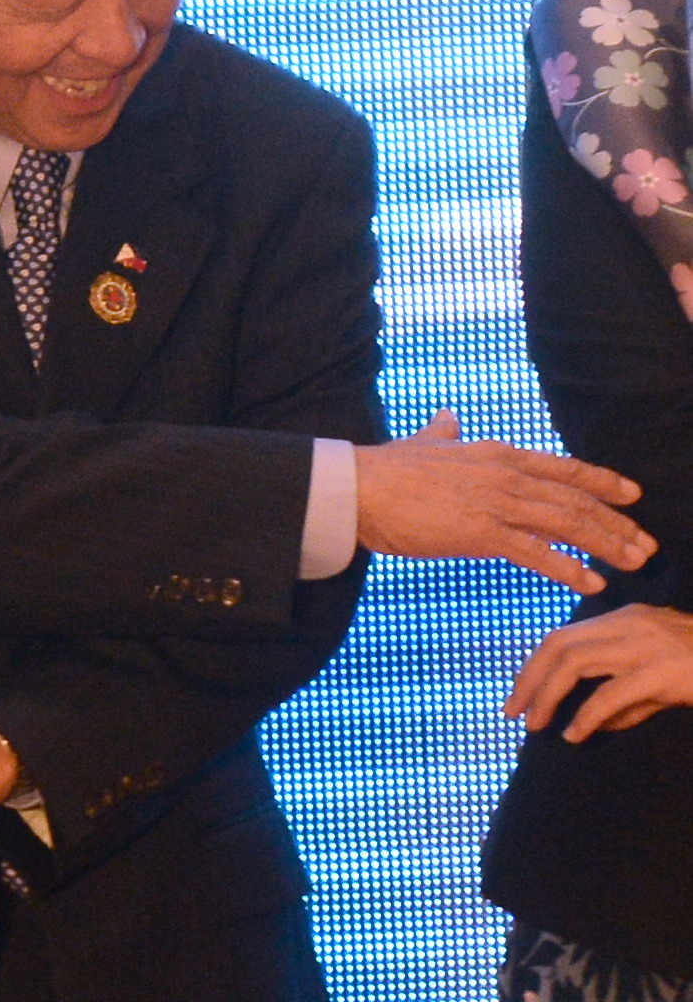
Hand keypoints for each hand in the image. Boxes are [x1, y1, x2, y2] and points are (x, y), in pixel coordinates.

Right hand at [357, 410, 652, 596]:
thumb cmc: (384, 469)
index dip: (604, 482)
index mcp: (498, 453)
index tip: (633, 496)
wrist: (356, 487)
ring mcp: (497, 503)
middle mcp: (507, 475)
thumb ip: (442, 432)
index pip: (564, 468)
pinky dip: (569, 568)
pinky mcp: (482, 533)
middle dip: (617, 523)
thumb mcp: (423, 442)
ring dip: (607, 545)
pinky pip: (538, 553)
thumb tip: (448, 417)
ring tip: (633, 564)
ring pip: (568, 524)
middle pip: (577, 499)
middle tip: (645, 545)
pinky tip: (591, 583)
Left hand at [509, 604, 692, 740]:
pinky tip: (575, 733)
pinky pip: (609, 694)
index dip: (533, 666)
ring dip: (546, 695)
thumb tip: (587, 726)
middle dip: (528, 679)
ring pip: (574, 663)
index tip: (518, 695)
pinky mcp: (662, 672)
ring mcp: (646, 645)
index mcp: (625, 619)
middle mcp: (630, 624)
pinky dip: (585, 715)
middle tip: (512, 713)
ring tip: (535, 725)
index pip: (562, 637)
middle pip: (558, 646)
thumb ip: (623, 699)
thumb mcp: (659, 679)